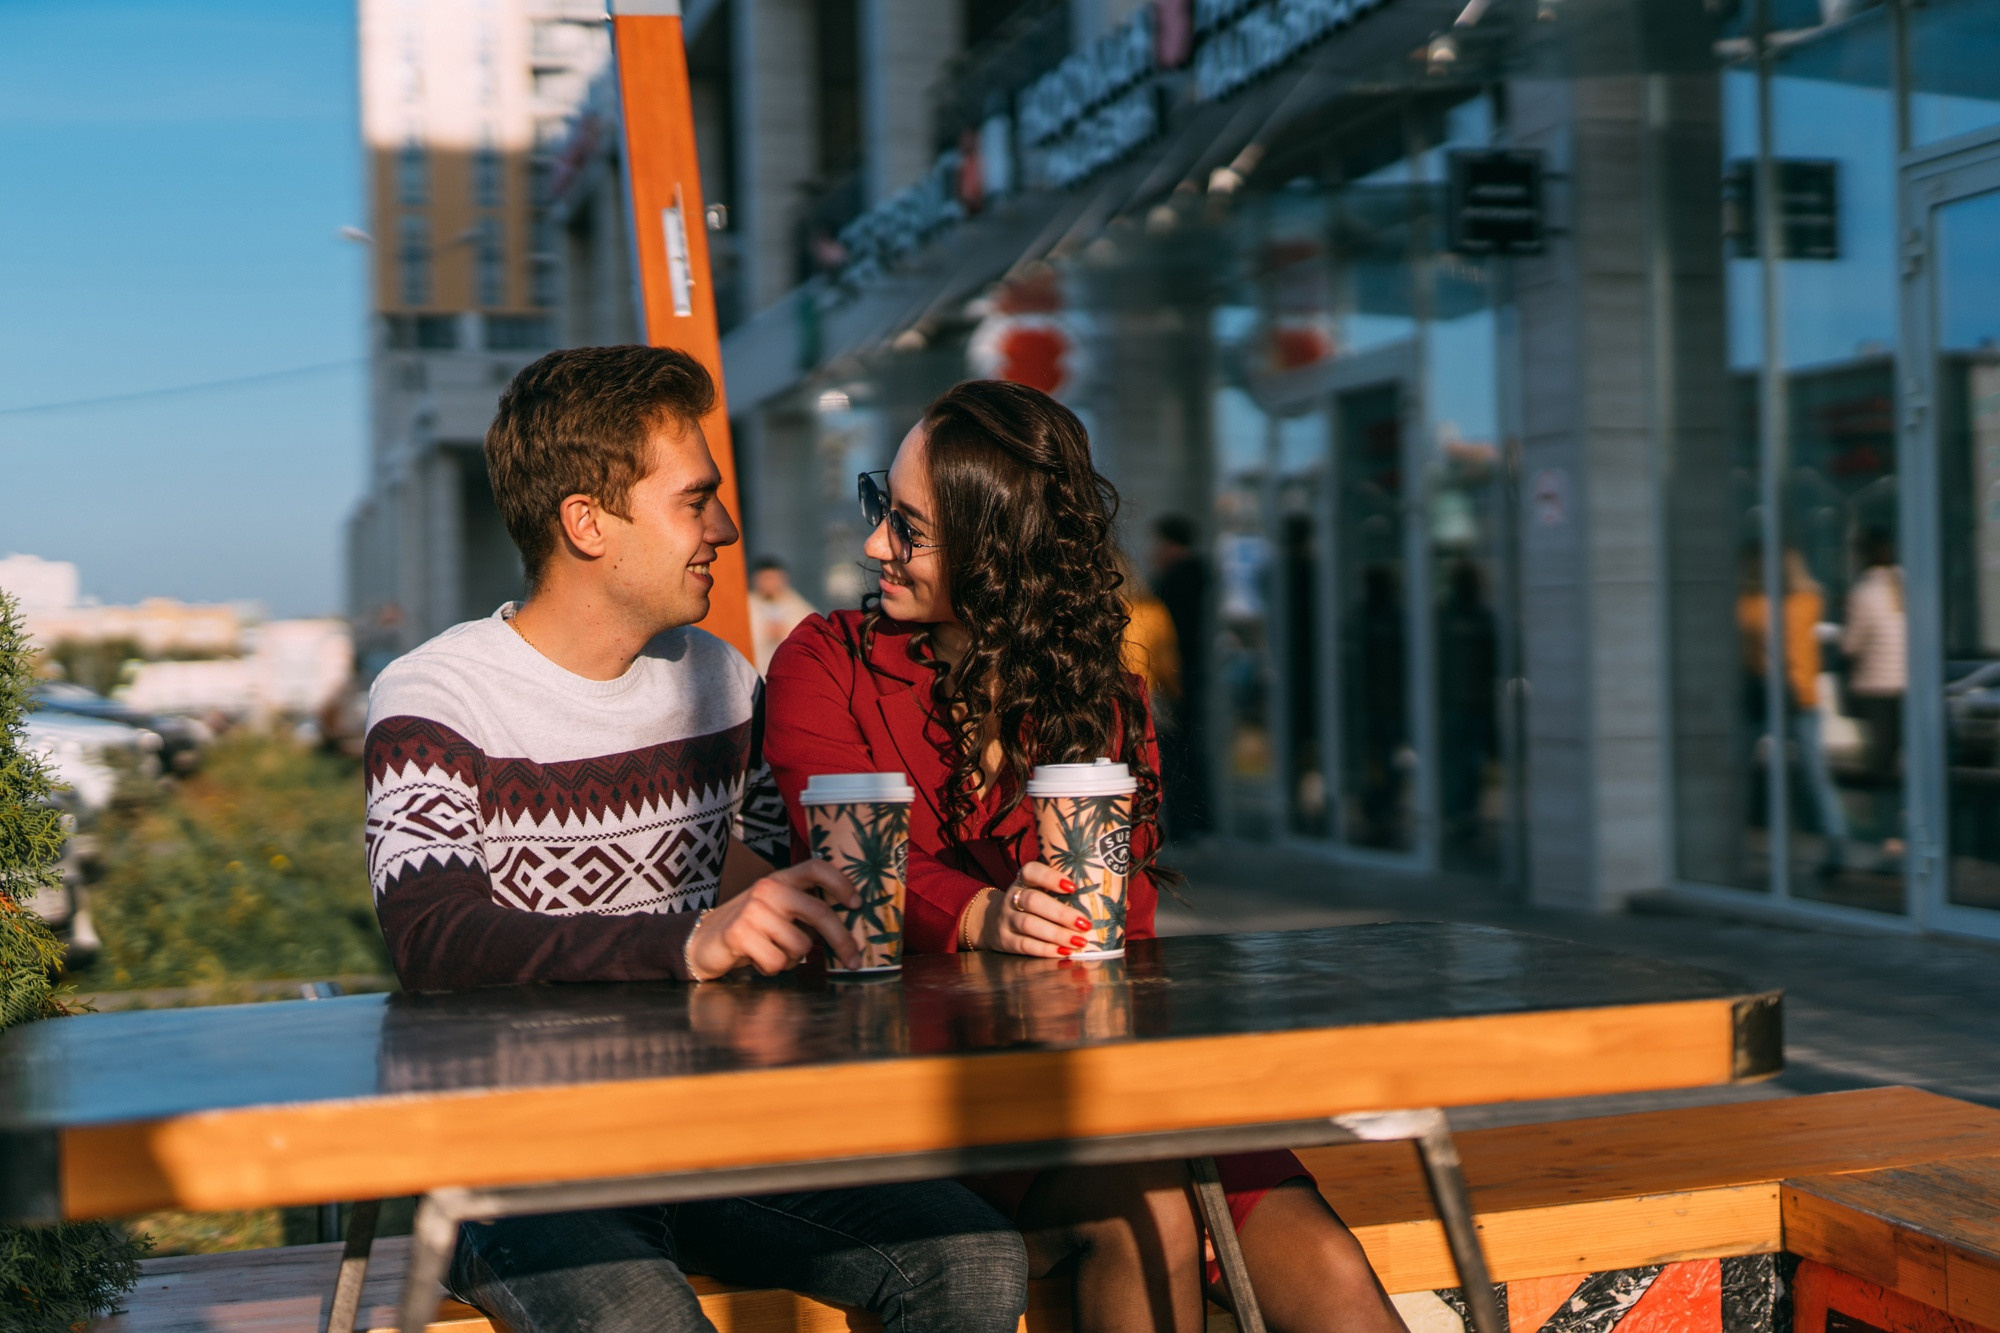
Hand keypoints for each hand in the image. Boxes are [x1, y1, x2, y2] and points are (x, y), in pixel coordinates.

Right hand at [686, 860, 862, 979]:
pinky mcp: (740, 933)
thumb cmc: (749, 929)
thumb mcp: (776, 911)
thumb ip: (803, 912)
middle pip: (819, 913)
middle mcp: (768, 889)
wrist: (701, 941)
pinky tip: (756, 959)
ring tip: (774, 953)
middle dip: (842, 941)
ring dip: (793, 960)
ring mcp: (753, 910)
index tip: (857, 903)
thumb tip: (845, 928)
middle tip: (854, 961)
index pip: (816, 868)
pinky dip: (772, 969)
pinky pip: (778, 962)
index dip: (841, 883)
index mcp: (781, 879)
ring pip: (800, 945)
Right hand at [975, 861, 1092, 956]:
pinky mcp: (1005, 940)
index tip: (1073, 886)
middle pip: (1032, 901)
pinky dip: (1045, 949)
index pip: (1032, 871)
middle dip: (1060, 913)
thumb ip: (1068, 892)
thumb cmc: (1032, 905)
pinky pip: (1024, 945)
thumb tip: (1120, 900)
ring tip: (1079, 941)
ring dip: (1056, 934)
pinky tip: (1064, 951)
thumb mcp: (1040, 891)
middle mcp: (1013, 897)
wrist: (992, 922)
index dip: (1051, 877)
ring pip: (1028, 924)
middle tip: (1085, 923)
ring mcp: (1006, 919)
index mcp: (1024, 880)